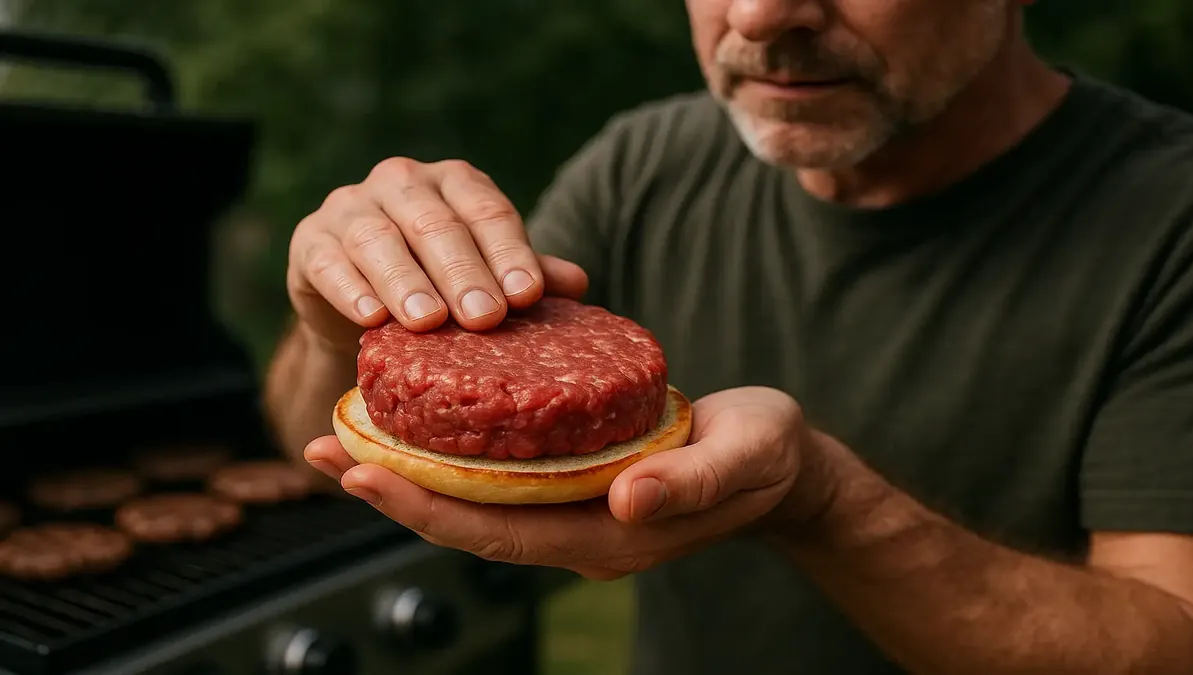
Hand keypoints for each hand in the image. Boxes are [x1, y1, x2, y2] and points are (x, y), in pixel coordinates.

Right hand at [286, 157, 588, 351]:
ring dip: (405, 282)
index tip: (528, 296)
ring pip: (379, 239)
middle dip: (462, 272)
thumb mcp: (486, 277)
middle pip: (435, 223)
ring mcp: (350, 207)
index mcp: (454, 184)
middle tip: (485, 317)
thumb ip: (527, 276)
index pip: (487, 210)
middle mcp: (402, 183)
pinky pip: (329, 262)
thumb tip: (577, 283)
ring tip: (428, 322)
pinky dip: (350, 289)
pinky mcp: (311, 242)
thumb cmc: (440, 284)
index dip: (509, 252)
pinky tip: (370, 319)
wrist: (362, 306)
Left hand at [304, 387, 835, 579]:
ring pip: (472, 500)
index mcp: (608, 535)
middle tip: (319, 445)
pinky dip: (449, 452)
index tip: (358, 471)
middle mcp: (577, 531)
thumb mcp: (743, 458)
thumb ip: (690, 483)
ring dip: (407, 470)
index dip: (423, 506)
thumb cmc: (766, 457)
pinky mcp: (575, 482)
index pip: (496, 529)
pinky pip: (497, 475)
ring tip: (345, 431)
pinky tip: (420, 418)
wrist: (781, 466)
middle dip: (390, 487)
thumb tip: (625, 500)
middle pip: (465, 521)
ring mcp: (573, 510)